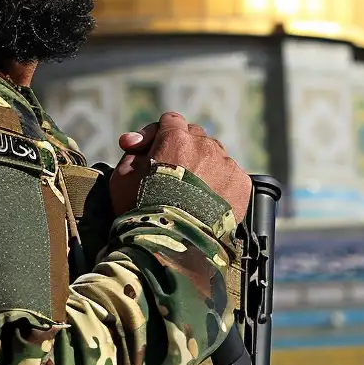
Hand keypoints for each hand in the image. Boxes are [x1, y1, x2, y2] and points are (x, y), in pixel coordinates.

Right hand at [110, 111, 252, 219]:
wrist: (173, 243)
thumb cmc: (141, 211)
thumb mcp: (121, 177)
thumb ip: (134, 153)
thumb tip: (143, 145)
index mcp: (175, 138)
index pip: (171, 121)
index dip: (159, 135)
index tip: (151, 151)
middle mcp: (205, 144)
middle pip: (195, 137)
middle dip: (183, 151)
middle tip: (172, 176)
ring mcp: (226, 163)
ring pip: (215, 156)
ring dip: (204, 168)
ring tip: (191, 195)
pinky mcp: (242, 183)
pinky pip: (231, 176)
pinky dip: (221, 186)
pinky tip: (208, 203)